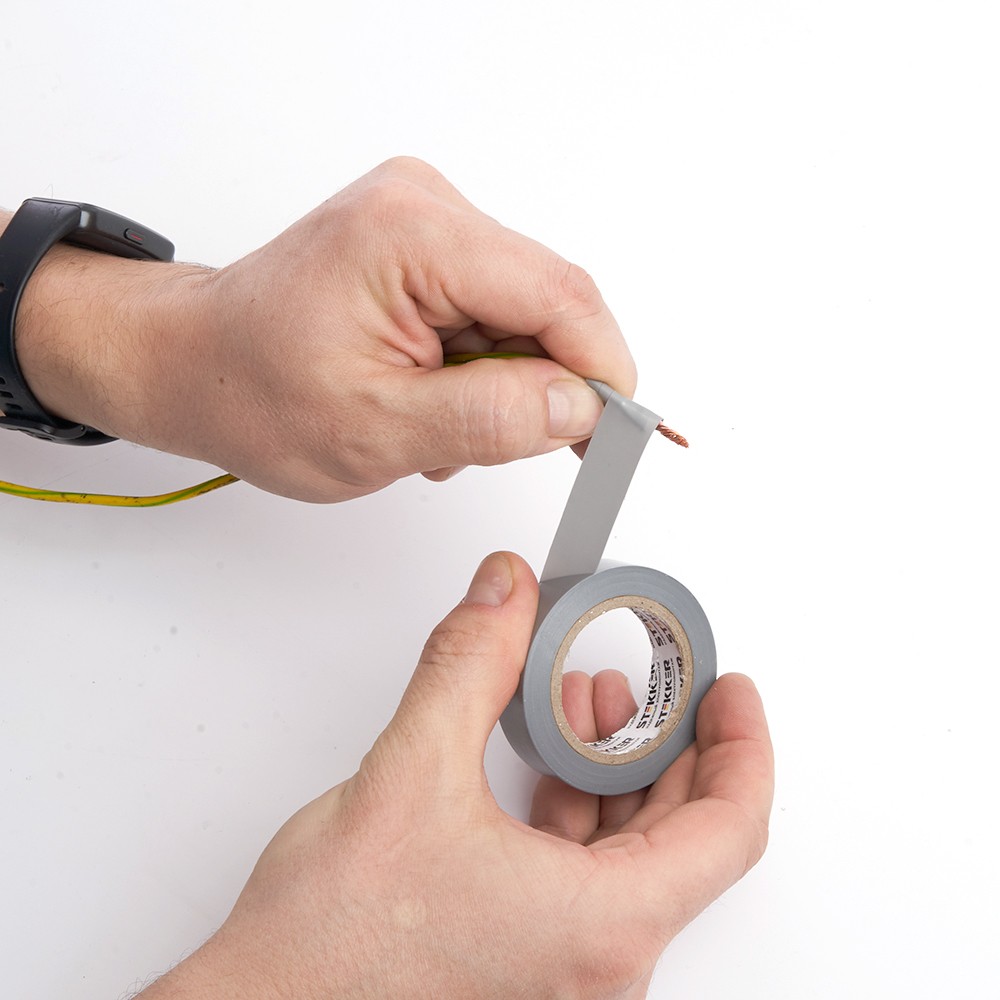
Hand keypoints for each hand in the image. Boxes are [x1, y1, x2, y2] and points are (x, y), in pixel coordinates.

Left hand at [12, 158, 634, 500]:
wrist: (194, 364)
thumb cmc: (253, 393)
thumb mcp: (376, 430)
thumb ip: (489, 419)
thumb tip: (582, 408)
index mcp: (412, 235)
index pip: (559, 293)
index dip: (603, 369)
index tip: (617, 435)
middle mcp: (425, 205)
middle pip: (548, 301)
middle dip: (540, 385)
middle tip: (488, 443)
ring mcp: (425, 219)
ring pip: (525, 313)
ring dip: (502, 382)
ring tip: (433, 421)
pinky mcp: (423, 244)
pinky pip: (494, 309)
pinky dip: (479, 365)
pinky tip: (430, 393)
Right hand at [141, 552, 772, 999]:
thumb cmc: (330, 951)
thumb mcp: (410, 772)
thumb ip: (469, 664)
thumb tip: (504, 595)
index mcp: (601, 926)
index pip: (729, 829)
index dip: (742, 745)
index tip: (730, 690)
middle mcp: (596, 962)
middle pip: (684, 835)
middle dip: (671, 741)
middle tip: (664, 680)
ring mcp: (561, 968)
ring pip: (629, 854)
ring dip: (615, 768)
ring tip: (589, 698)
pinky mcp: (522, 959)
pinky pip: (582, 874)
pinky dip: (575, 806)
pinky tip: (544, 754)